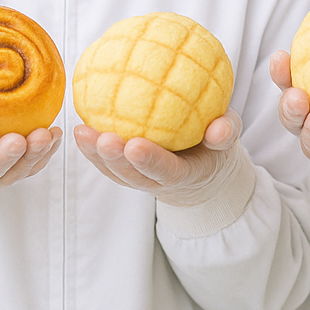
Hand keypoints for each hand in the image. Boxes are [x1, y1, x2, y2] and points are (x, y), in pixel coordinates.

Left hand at [72, 110, 245, 207]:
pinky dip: (91, 149)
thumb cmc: (214, 145)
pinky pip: (106, 162)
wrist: (202, 169)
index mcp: (186, 175)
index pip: (167, 172)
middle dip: (116, 160)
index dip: (150, 161)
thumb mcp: (229, 138)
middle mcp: (158, 182)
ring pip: (115, 172)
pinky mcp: (126, 170)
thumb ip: (227, 132)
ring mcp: (140, 178)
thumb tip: (220, 128)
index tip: (135, 146)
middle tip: (104, 139)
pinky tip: (80, 128)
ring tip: (82, 132)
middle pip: (133, 176)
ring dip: (96, 155)